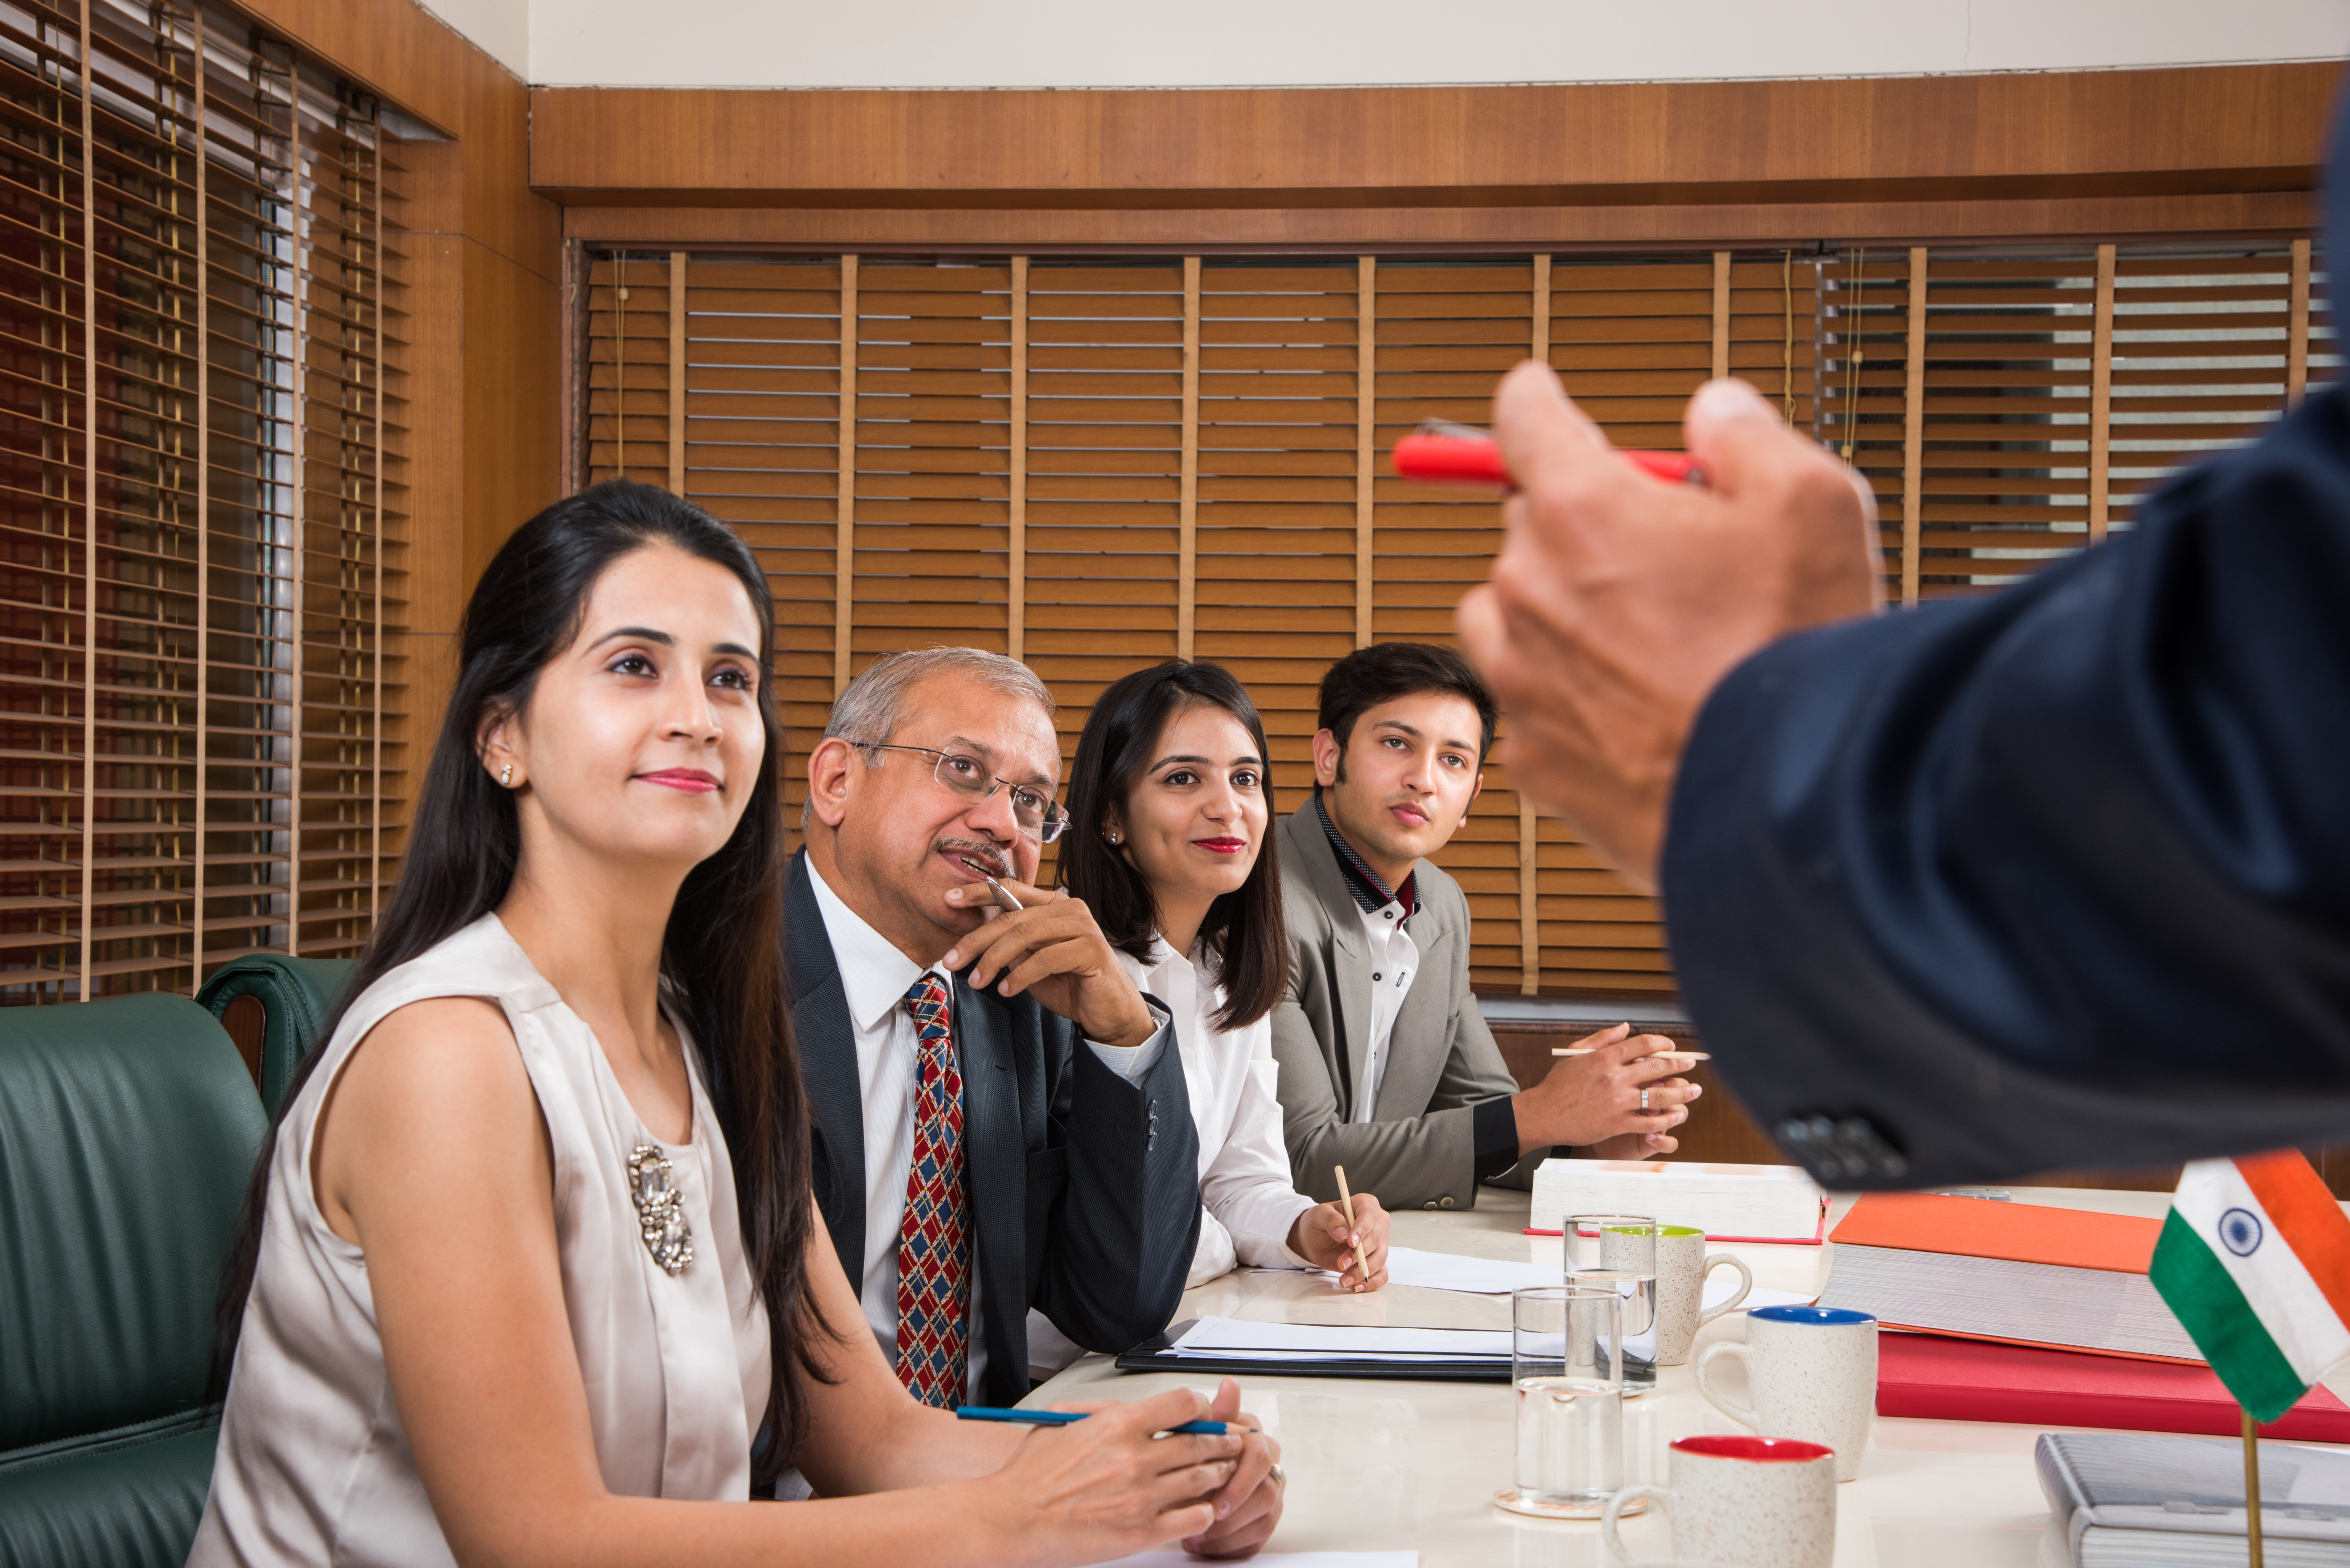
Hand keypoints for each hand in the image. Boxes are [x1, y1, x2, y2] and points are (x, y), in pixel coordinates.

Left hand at [941, 879, 1156, 1048]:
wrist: (1108, 1013)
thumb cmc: (1069, 985)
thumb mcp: (1031, 962)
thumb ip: (1012, 946)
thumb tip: (975, 938)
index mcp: (1054, 905)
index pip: (1012, 890)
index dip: (979, 893)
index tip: (949, 900)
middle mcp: (1070, 909)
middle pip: (1013, 917)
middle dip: (976, 940)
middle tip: (951, 960)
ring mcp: (1083, 926)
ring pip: (1026, 935)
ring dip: (994, 959)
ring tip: (977, 981)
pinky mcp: (1091, 949)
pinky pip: (1046, 958)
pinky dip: (1021, 975)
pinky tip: (1007, 990)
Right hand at [982, 1385, 1243, 1562]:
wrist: (1011, 1519)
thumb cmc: (1031, 1474)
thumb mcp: (1064, 1421)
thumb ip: (1104, 1411)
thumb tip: (1137, 1409)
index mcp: (1118, 1424)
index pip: (1184, 1404)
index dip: (1199, 1409)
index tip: (1203, 1417)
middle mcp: (1135, 1457)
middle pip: (1200, 1443)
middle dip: (1220, 1442)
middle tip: (1229, 1443)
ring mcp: (1141, 1497)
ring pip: (1201, 1479)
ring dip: (1216, 1474)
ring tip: (1220, 1473)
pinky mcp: (1141, 1532)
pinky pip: (1192, 1518)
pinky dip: (1204, 1512)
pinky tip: (1202, 1509)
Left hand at [1183, 1378, 1282, 1559]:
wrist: (1182, 1483)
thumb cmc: (1191, 1457)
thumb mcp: (1195, 1434)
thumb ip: (1215, 1415)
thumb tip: (1230, 1384)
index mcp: (1253, 1438)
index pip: (1260, 1456)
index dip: (1238, 1483)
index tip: (1216, 1503)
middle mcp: (1268, 1463)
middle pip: (1267, 1491)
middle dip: (1235, 1512)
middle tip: (1210, 1522)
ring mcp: (1270, 1490)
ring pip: (1265, 1516)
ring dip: (1231, 1531)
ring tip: (1202, 1536)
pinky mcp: (1266, 1516)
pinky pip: (1260, 1536)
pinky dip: (1232, 1544)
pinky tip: (1210, 1544)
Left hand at [1288, 1196, 1389, 1292]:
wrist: (1316, 1240)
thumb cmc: (1319, 1223)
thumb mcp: (1318, 1215)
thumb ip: (1330, 1220)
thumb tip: (1343, 1233)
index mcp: (1365, 1205)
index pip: (1369, 1215)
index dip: (1362, 1229)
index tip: (1350, 1242)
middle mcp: (1377, 1223)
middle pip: (1377, 1239)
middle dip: (1360, 1254)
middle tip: (1341, 1263)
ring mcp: (1379, 1243)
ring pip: (1380, 1258)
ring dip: (1362, 1271)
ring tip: (1344, 1279)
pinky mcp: (1376, 1261)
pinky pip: (1382, 1274)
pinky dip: (1371, 1283)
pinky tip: (1355, 1286)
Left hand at [1456, 366, 1880, 890]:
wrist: (1783, 800)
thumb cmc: (1795, 648)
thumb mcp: (1811, 499)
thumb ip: (1749, 435)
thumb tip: (1711, 412)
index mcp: (1582, 508)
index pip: (1523, 416)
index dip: (1536, 399)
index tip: (1538, 396)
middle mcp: (1528, 588)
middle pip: (1527, 522)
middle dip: (1583, 523)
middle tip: (1665, 553)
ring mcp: (1521, 678)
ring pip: (1507, 612)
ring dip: (1555, 607)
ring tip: (1640, 634)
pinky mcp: (1532, 758)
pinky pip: (1532, 702)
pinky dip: (1570, 696)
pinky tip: (1638, 709)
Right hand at [1512, 1023, 1699, 1154]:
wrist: (1544, 1114)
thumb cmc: (1558, 1084)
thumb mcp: (1576, 1054)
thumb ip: (1603, 1039)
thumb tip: (1626, 1027)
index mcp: (1605, 1058)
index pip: (1643, 1044)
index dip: (1662, 1043)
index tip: (1671, 1046)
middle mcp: (1614, 1078)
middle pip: (1657, 1068)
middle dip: (1679, 1065)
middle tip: (1691, 1063)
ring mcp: (1618, 1102)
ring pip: (1660, 1096)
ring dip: (1682, 1092)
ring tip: (1694, 1090)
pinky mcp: (1618, 1123)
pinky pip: (1651, 1122)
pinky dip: (1667, 1119)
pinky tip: (1677, 1115)